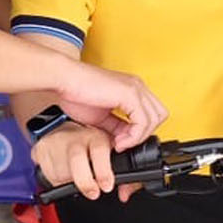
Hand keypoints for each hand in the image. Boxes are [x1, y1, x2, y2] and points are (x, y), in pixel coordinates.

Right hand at [32, 122, 126, 201]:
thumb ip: (121, 176)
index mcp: (96, 137)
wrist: (62, 130)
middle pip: (76, 159)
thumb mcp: (108, 154)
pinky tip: (61, 172)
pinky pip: (46, 174)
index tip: (106, 186)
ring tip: (74, 177)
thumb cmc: (89, 146)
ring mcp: (55, 141)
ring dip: (68, 183)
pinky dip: (54, 180)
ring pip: (60, 172)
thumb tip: (125, 194)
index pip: (99, 151)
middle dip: (84, 181)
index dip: (103, 171)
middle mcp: (75, 136)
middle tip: (92, 193)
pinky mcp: (40, 149)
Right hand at [42, 56, 165, 150]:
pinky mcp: (130, 93)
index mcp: (132, 89)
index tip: (121, 142)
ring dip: (138, 137)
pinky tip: (119, 140)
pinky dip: (133, 136)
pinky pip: (143, 121)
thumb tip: (124, 140)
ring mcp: (135, 88)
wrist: (63, 80)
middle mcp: (137, 86)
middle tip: (123, 142)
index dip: (139, 132)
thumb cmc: (75, 93)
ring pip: (154, 119)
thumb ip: (116, 127)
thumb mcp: (101, 117)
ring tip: (119, 143)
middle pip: (158, 116)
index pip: (151, 115)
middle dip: (143, 134)